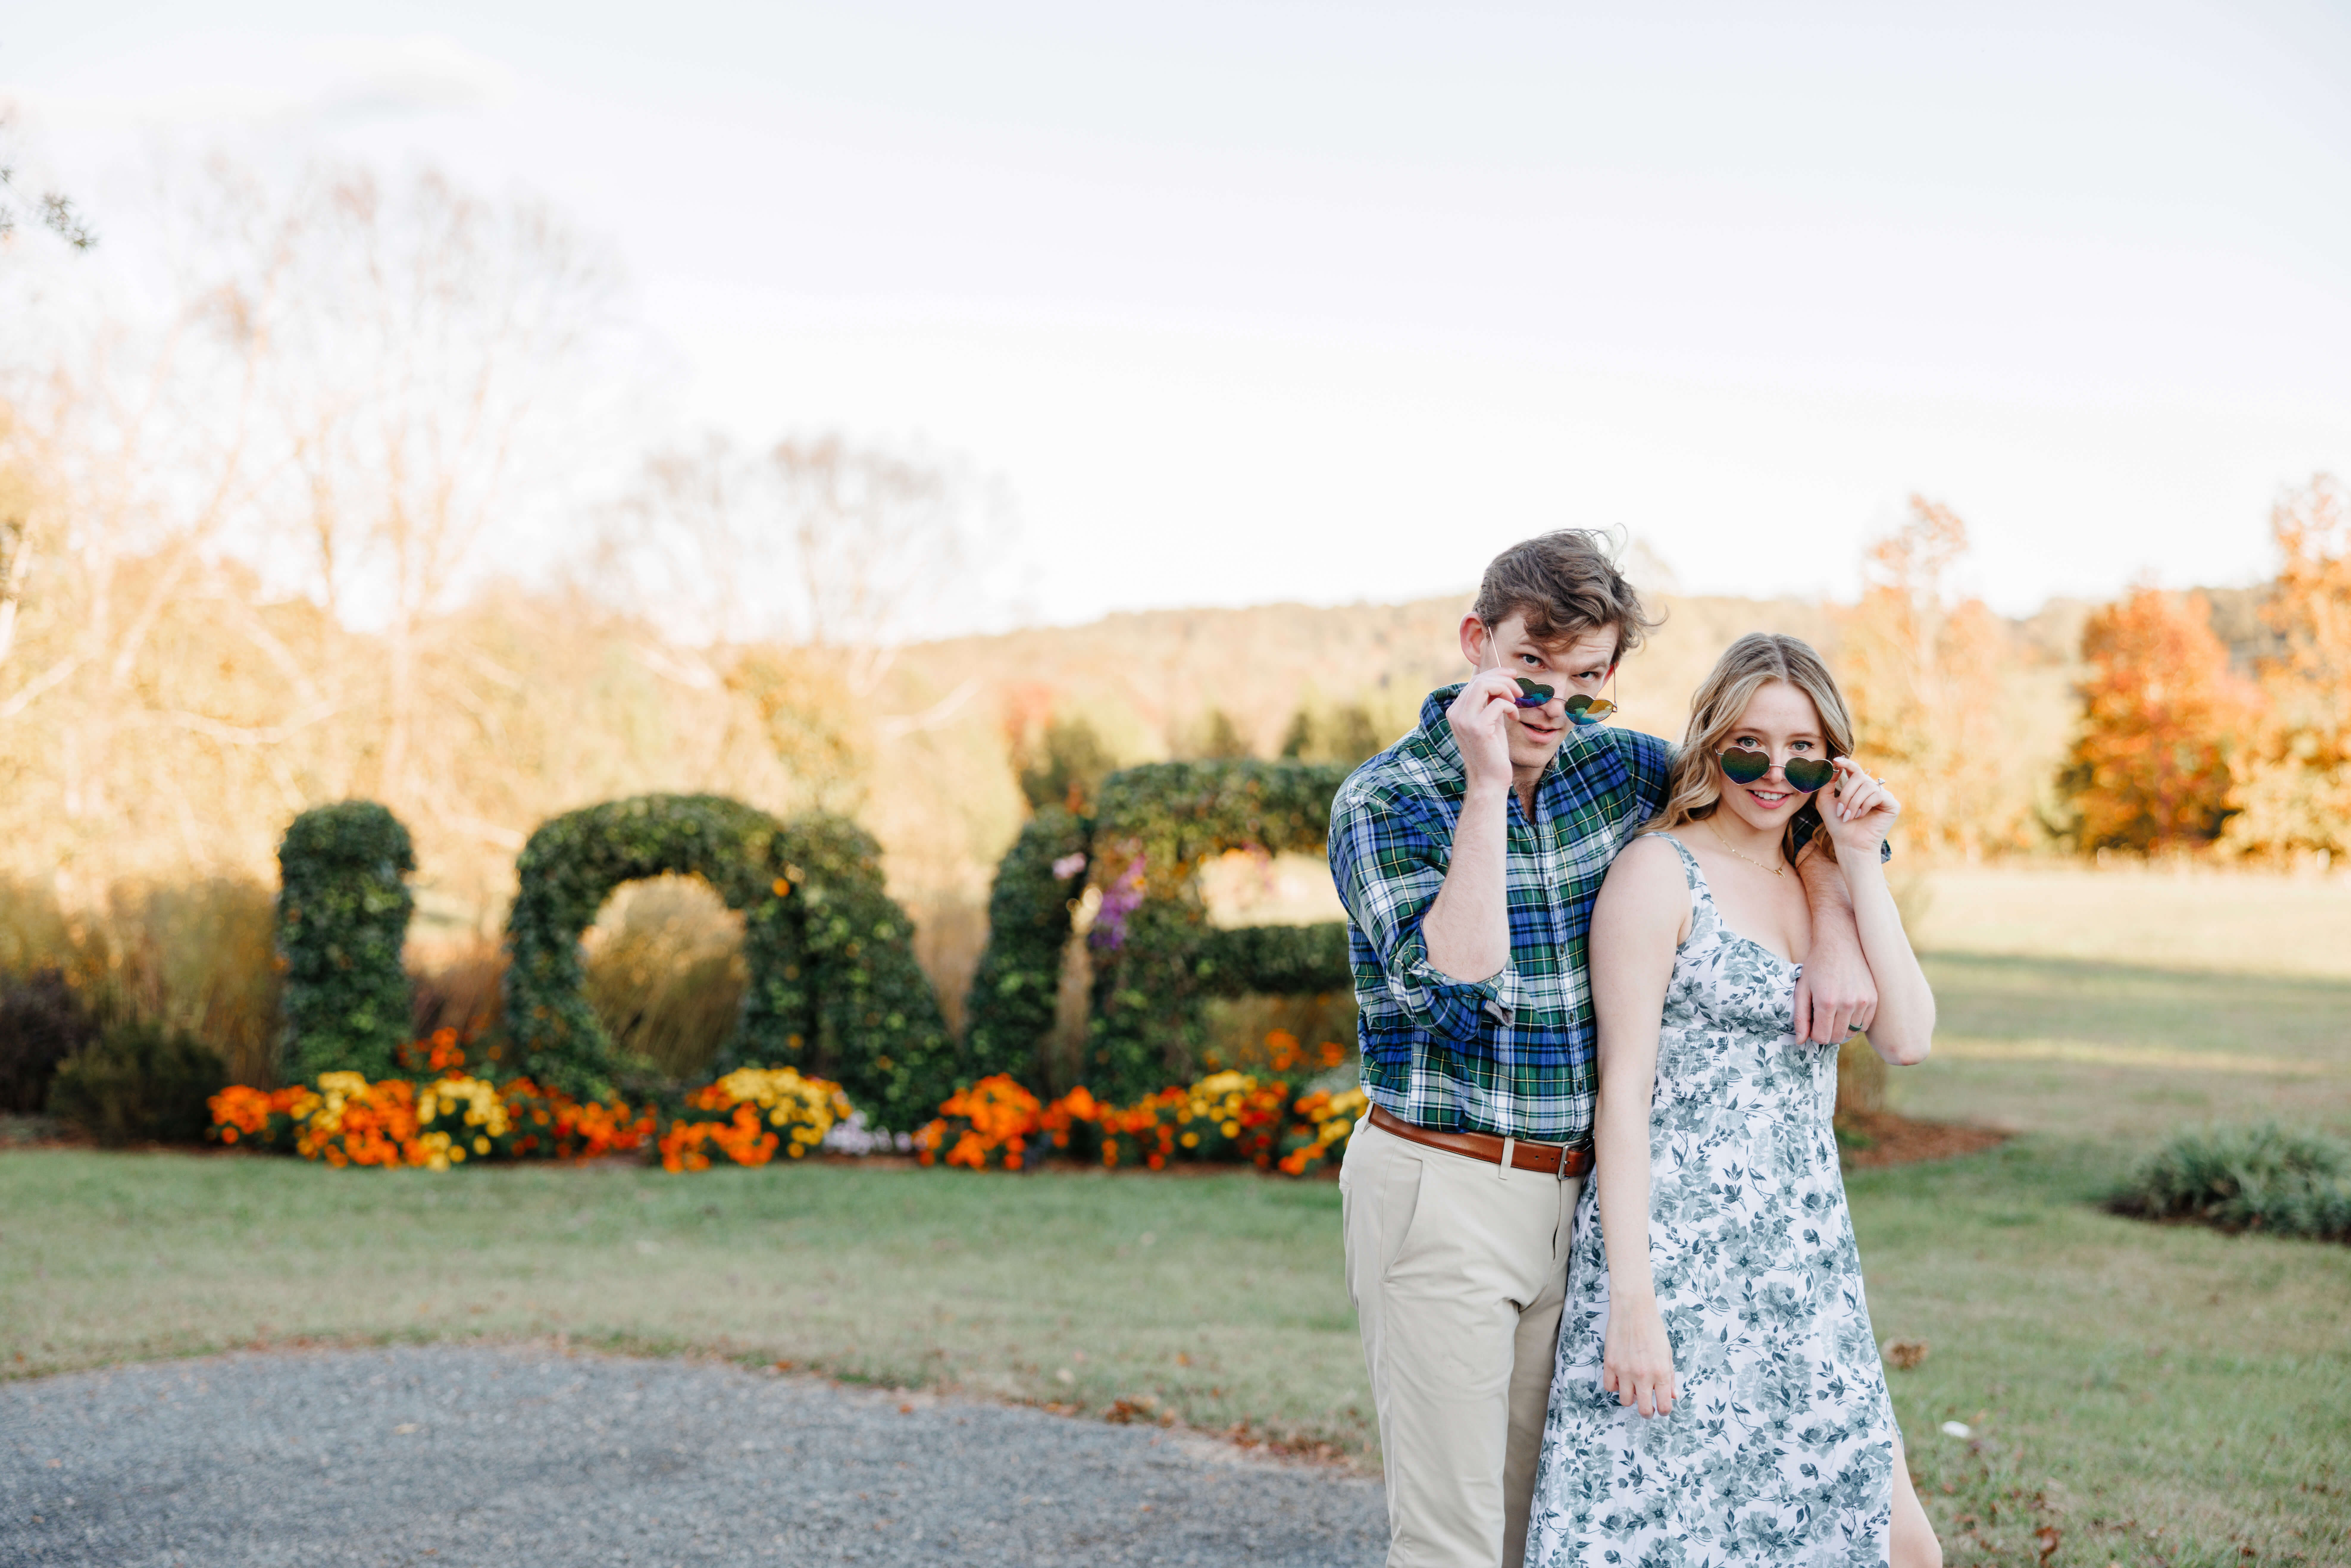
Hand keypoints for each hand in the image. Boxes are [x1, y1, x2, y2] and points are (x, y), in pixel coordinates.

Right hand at [1446, 668, 1521, 799]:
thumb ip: (1489, 702)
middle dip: (1503, 679)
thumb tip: (1499, 681)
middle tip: (1519, 690)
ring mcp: (1464, 720)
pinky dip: (1510, 706)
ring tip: (1517, 699)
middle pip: (1479, 680)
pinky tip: (1515, 717)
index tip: (1513, 674)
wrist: (1489, 780)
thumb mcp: (1490, 721)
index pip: (1474, 681)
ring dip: (1506, 688)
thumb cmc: (1492, 752)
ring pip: (1484, 686)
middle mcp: (1455, 713)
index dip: (1495, 673)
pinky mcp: (1477, 728)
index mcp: (1456, 711)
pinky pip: (1497, 704)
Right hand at [1601, 1296, 1677, 1417]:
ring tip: (1633, 1387)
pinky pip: (1609, 1387)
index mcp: (1661, 1372)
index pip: (1664, 1405)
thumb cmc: (1653, 1329)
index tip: (1662, 1408)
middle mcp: (1643, 1375)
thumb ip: (1670, 1377)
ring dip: (1630, 1398)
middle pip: (1644, 1409)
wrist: (1633, 1310)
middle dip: (1648, 1412)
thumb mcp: (1667, 1353)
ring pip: (1625, 1401)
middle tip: (1647, 1406)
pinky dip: (1615, 1385)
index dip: (1664, 1410)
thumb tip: (1673, 1396)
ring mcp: (1624, 1371)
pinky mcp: (1609, 1364)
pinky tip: (1621, 1377)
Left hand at [1793, 940, 1877, 1044]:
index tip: (1813, 1024)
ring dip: (1842, 1027)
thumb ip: (1800, 1017)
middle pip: (1838, 1038)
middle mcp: (1847, 1004)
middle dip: (1828, 1033)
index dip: (1815, 1035)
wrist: (1841, 943)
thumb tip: (1800, 1042)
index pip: (1822, 1038)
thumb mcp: (1802, 989)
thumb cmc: (1817, 966)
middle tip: (1823, 1018)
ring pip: (1852, 1033)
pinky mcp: (1874, 999)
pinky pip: (1865, 1025)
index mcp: (1826, 1002)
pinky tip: (1847, 1009)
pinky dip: (1855, 1022)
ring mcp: (1863, 1001)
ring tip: (1835, 1011)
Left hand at [1823, 757, 1899, 859]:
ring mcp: (1884, 796)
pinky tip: (1861, 816)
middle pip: (1859, 777)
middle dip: (1846, 793)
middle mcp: (1872, 789)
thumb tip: (1836, 767)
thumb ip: (1828, 783)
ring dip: (1854, 802)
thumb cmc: (1838, 824)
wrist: (1849, 844)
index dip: (1847, 763)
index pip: (1855, 769)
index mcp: (1858, 787)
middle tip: (1841, 811)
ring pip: (1867, 786)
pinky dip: (1866, 805)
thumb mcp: (1826, 801)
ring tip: (1849, 817)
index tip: (1836, 760)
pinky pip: (1877, 794)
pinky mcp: (1892, 804)